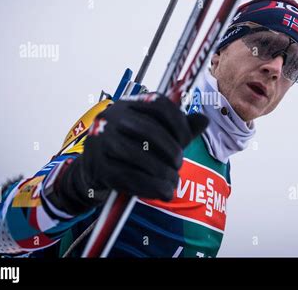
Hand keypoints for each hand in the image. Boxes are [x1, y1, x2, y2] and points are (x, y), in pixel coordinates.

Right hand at [44, 93, 208, 215]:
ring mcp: (101, 141)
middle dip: (171, 150)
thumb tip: (204, 120)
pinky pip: (129, 177)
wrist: (93, 168)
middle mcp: (111, 117)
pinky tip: (163, 192)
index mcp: (128, 104)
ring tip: (173, 181)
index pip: (159, 104)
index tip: (187, 140)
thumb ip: (178, 128)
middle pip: (150, 130)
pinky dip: (151, 187)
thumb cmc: (129, 147)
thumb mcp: (153, 133)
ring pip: (139, 155)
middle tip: (179, 164)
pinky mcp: (98, 166)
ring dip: (163, 172)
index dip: (179, 122)